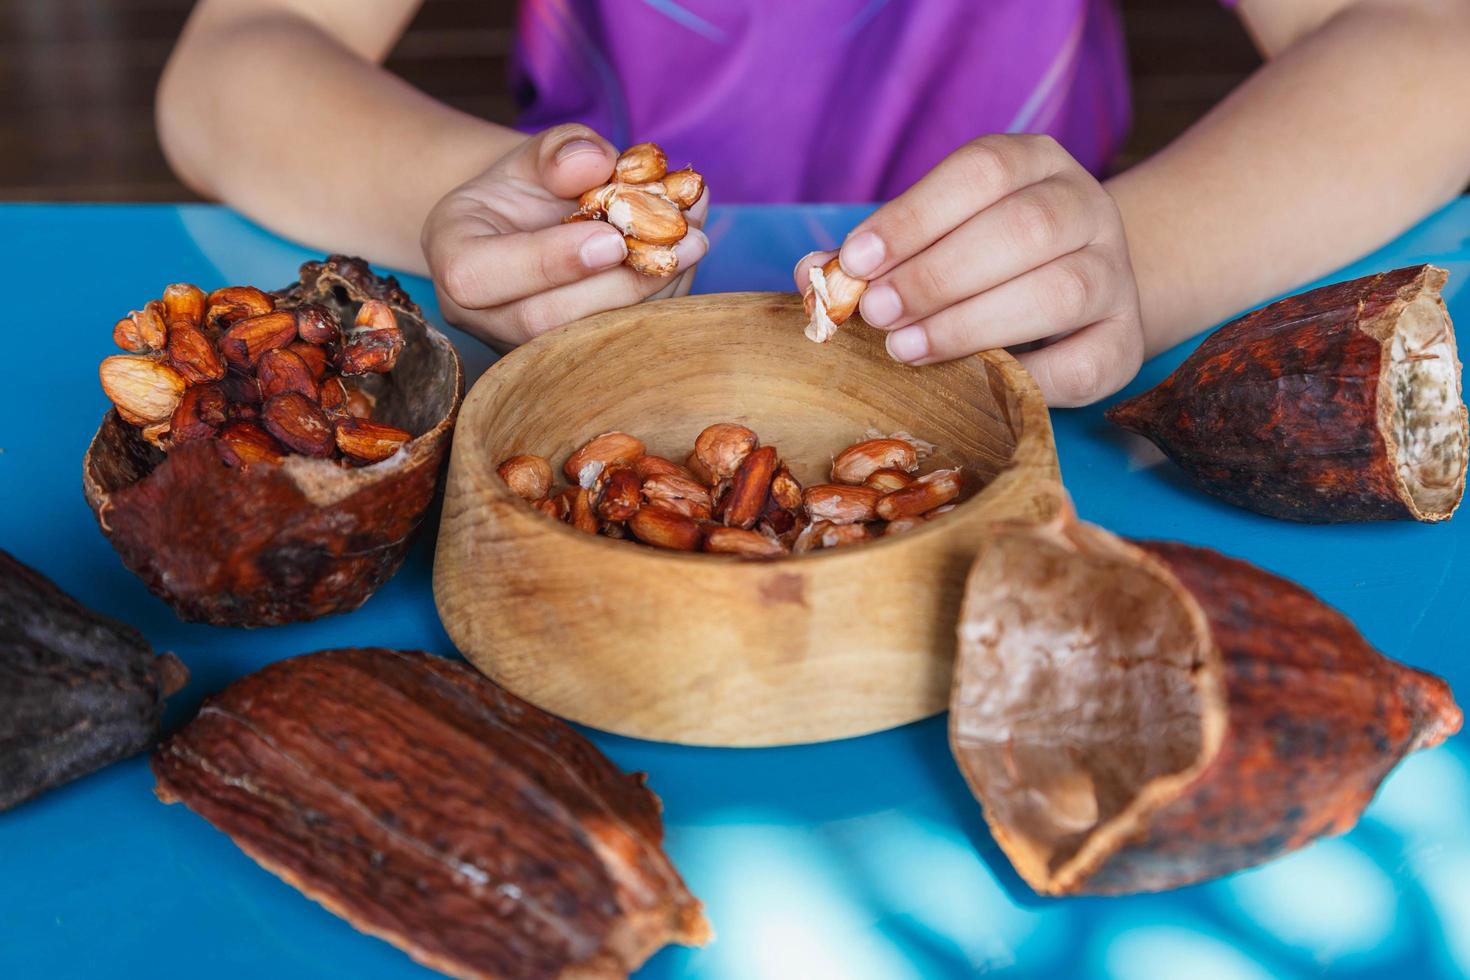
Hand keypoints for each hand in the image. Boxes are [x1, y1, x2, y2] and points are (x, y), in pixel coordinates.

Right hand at [422, 124, 708, 348]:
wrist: (535, 227)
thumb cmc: (529, 186)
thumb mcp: (533, 154)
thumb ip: (560, 152)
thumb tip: (596, 163)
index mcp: (455, 262)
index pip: (481, 278)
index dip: (549, 262)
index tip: (612, 237)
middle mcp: (486, 317)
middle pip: (545, 322)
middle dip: (620, 286)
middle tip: (681, 242)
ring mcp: (529, 346)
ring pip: (590, 342)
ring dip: (654, 294)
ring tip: (698, 239)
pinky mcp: (577, 357)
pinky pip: (623, 341)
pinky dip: (665, 298)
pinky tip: (692, 253)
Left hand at [794, 134, 1141, 406]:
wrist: (1079, 300)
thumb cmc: (982, 265)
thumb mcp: (934, 239)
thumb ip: (876, 254)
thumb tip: (813, 274)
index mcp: (1037, 164)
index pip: (983, 170)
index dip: (915, 214)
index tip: (856, 259)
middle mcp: (1087, 208)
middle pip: (1025, 228)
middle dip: (938, 274)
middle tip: (878, 312)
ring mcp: (1114, 276)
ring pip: (1060, 291)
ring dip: (972, 323)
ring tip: (906, 349)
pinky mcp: (1122, 344)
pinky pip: (1079, 364)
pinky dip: (1021, 377)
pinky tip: (972, 384)